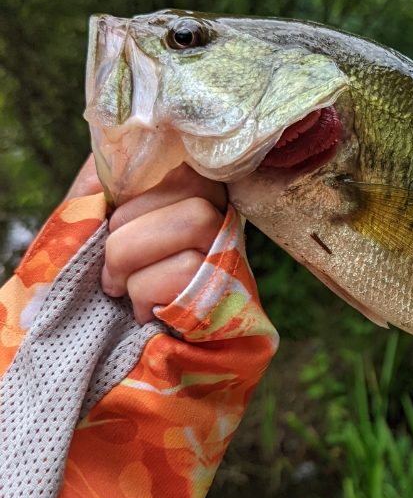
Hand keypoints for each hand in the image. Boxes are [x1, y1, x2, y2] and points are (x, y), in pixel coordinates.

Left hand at [68, 157, 227, 323]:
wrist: (116, 349)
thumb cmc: (107, 281)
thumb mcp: (95, 222)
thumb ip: (102, 182)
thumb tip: (111, 148)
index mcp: (192, 191)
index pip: (188, 154)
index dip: (152, 175)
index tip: (117, 208)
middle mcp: (224, 216)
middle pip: (192, 183)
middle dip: (127, 231)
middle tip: (111, 269)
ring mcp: (233, 253)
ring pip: (194, 221)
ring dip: (134, 265)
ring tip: (124, 290)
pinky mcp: (233, 292)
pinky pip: (185, 270)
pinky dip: (146, 294)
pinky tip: (147, 312)